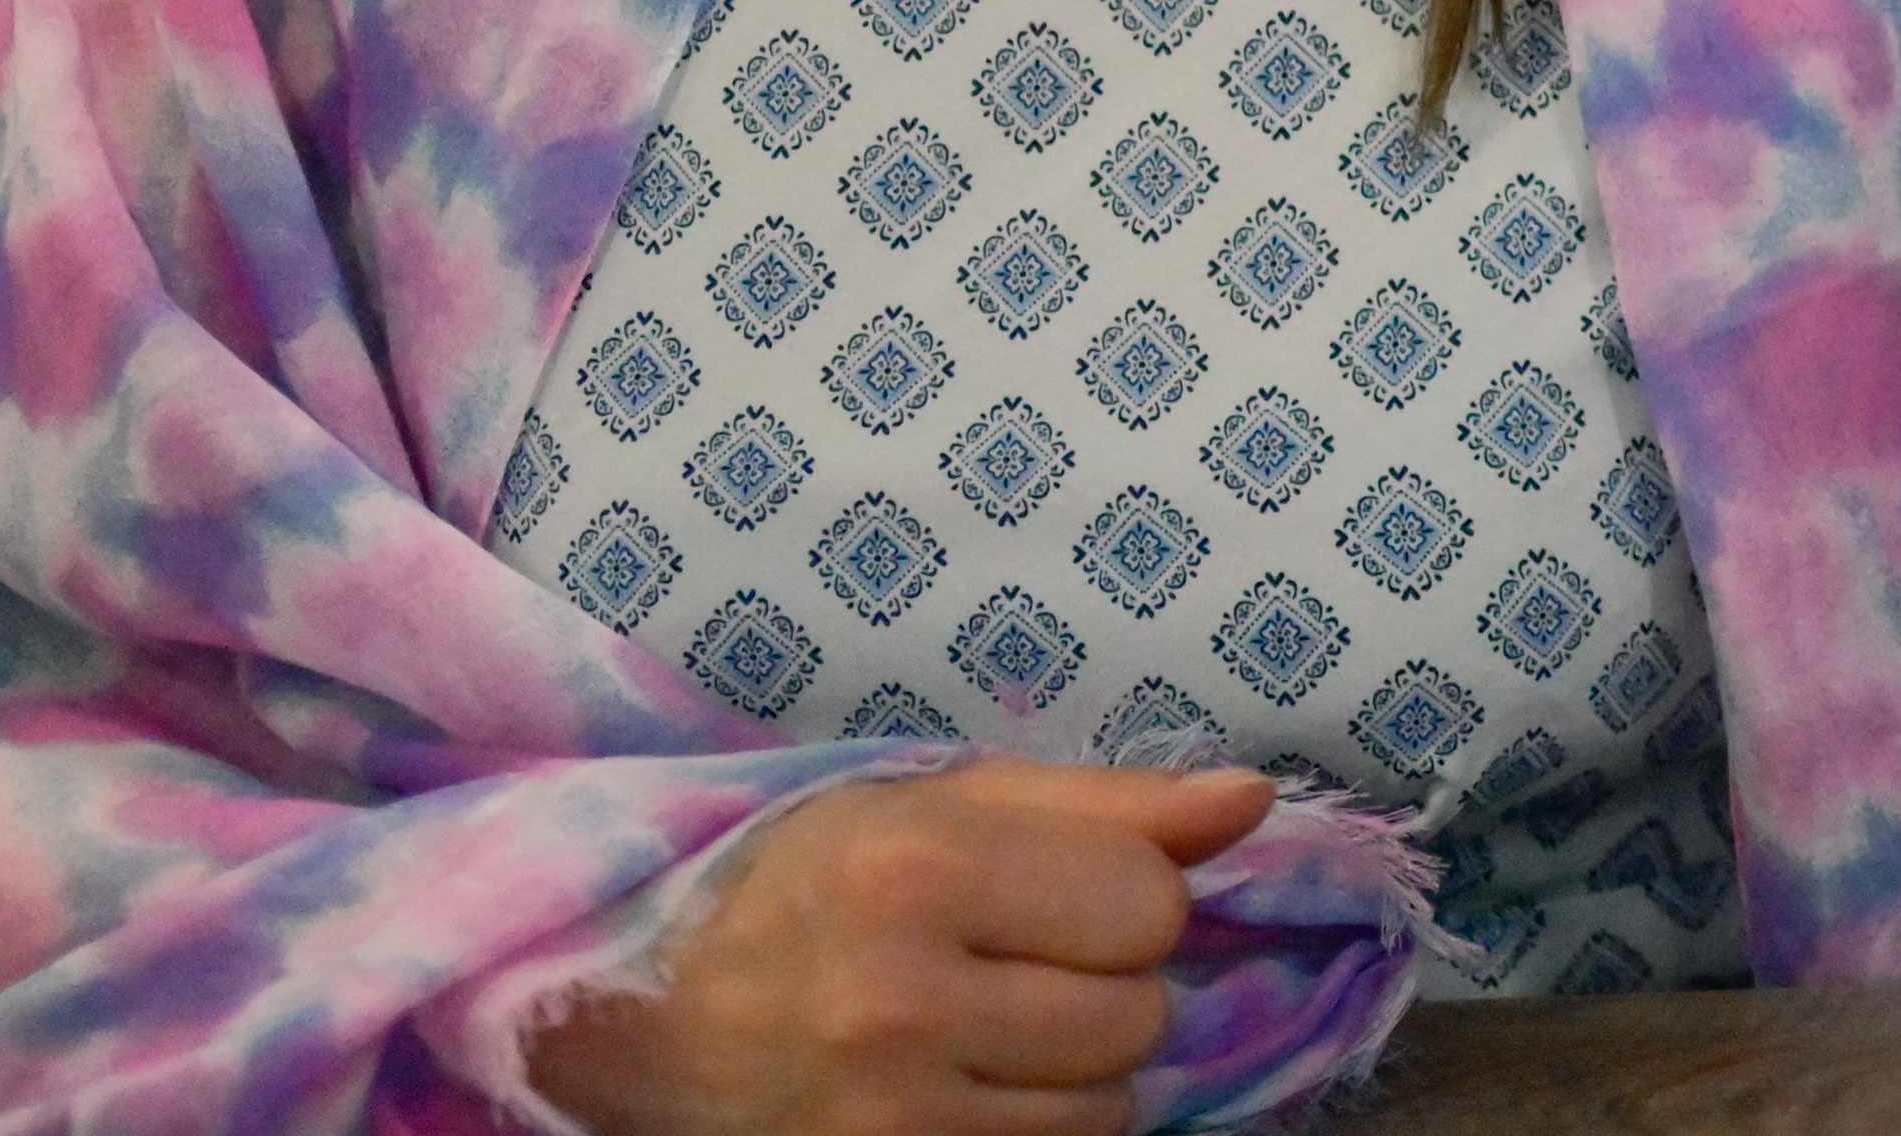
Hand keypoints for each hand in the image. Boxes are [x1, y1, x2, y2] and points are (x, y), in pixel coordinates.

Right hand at [527, 759, 1269, 1135]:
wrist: (648, 1023)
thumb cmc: (813, 887)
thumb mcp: (939, 804)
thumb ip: (1106, 802)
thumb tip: (1251, 798)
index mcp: (914, 867)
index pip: (1151, 903)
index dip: (1123, 897)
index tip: (1053, 896)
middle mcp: (896, 1000)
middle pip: (1139, 1015)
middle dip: (1102, 988)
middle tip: (1012, 966)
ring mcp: (887, 1117)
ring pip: (1109, 1108)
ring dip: (1073, 1072)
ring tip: (984, 1029)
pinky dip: (1030, 1129)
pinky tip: (961, 1089)